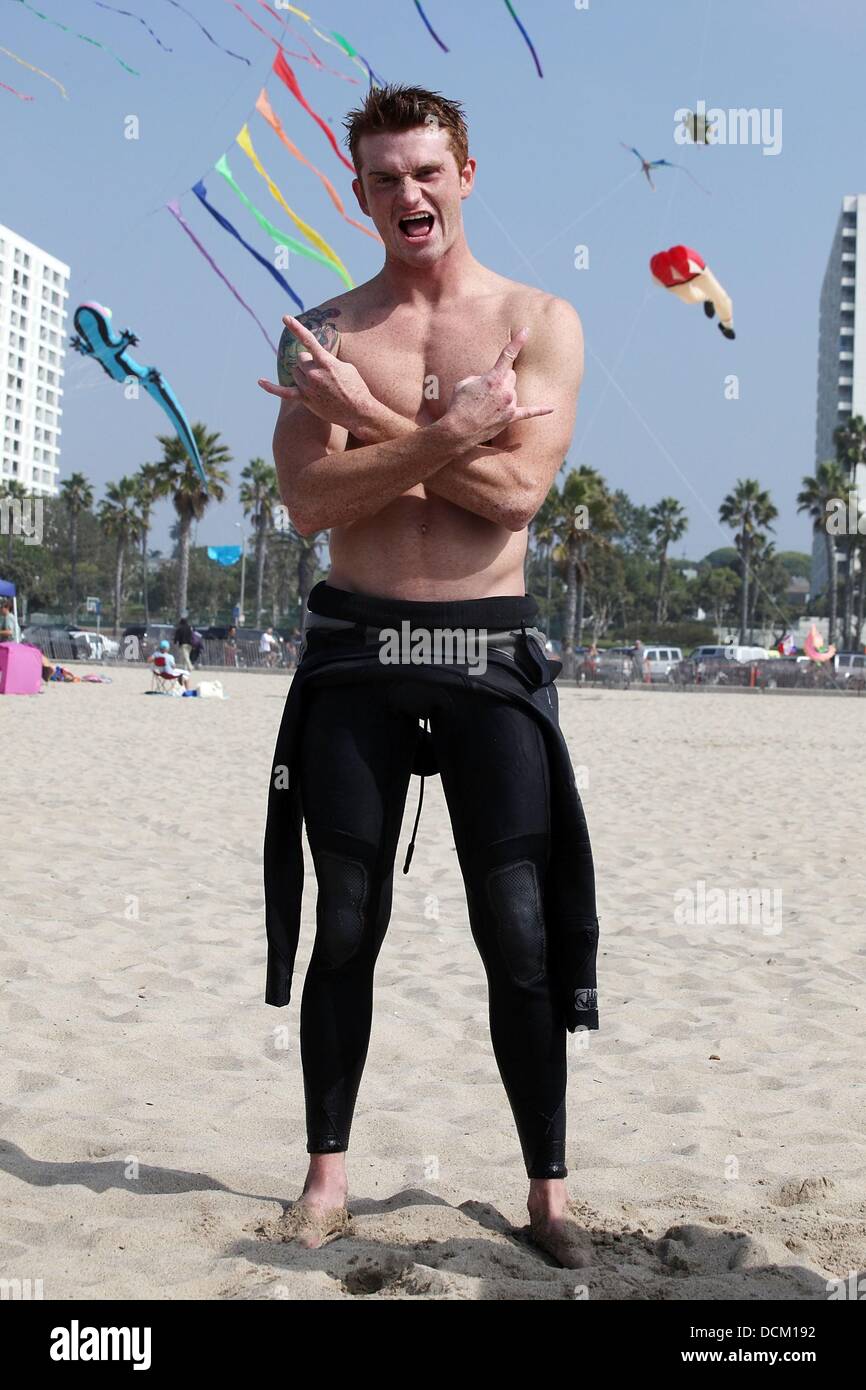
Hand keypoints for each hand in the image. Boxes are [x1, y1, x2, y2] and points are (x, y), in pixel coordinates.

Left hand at [257, 315, 373, 430]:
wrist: (359, 411)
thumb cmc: (356, 387)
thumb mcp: (346, 367)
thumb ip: (328, 360)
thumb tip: (316, 359)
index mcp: (326, 362)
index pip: (307, 340)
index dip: (295, 327)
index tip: (285, 318)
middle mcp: (314, 374)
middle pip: (300, 358)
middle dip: (308, 361)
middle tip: (322, 371)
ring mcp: (308, 388)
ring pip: (295, 372)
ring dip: (303, 373)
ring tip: (319, 383)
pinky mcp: (305, 399)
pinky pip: (284, 392)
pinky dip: (271, 387)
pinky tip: (260, 381)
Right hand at [440, 328, 553, 448]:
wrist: (458, 430)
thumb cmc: (458, 405)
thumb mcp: (464, 383)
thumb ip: (481, 378)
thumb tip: (490, 383)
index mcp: (493, 379)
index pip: (507, 355)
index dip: (517, 342)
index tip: (527, 330)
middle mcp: (505, 391)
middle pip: (511, 376)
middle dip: (501, 380)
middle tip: (487, 391)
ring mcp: (509, 405)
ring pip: (513, 392)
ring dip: (503, 395)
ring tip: (487, 406)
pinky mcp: (511, 418)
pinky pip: (529, 412)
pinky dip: (540, 410)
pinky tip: (551, 409)